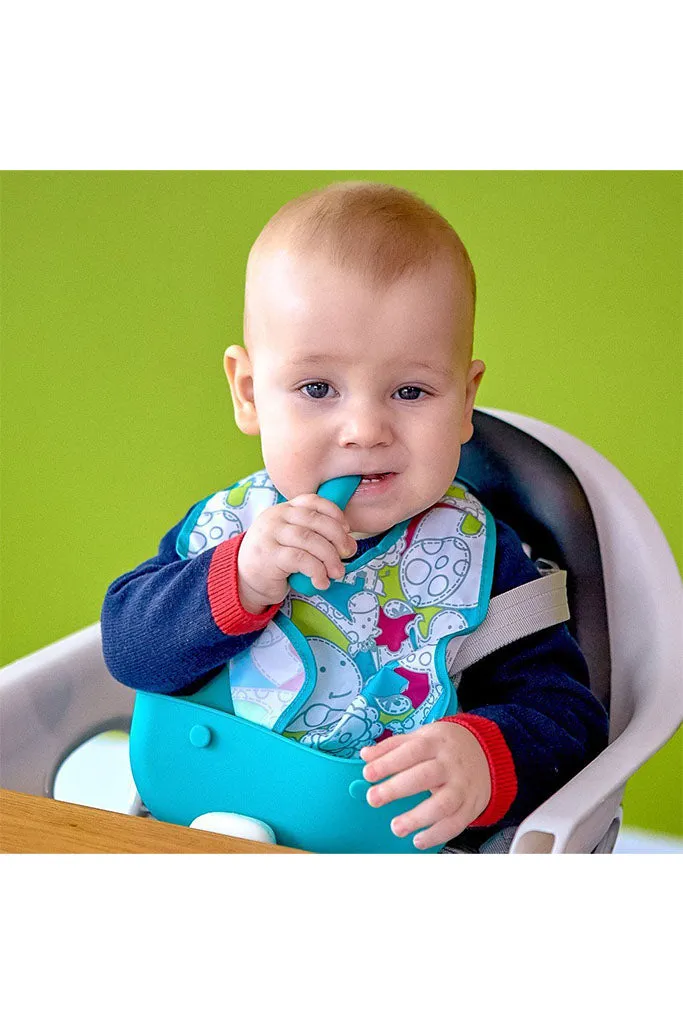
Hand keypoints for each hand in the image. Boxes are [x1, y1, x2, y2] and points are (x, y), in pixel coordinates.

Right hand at [237, 493, 356, 613]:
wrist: (244, 580)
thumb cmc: (275, 560)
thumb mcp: (293, 541)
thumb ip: (316, 536)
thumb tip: (349, 544)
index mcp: (284, 510)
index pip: (312, 501)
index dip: (334, 513)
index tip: (346, 529)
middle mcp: (276, 518)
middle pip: (315, 520)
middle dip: (337, 537)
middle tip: (347, 553)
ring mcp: (270, 535)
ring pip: (310, 540)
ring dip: (330, 557)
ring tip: (338, 572)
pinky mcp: (269, 556)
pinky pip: (301, 560)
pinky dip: (317, 571)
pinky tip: (321, 582)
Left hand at [360, 721, 491, 849]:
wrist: (488, 753)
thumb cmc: (445, 746)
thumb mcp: (422, 736)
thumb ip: (393, 746)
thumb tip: (365, 755)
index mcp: (435, 742)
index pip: (411, 751)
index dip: (388, 762)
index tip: (367, 774)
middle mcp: (450, 764)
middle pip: (425, 776)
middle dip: (397, 789)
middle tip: (373, 799)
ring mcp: (462, 786)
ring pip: (442, 804)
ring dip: (418, 818)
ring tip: (396, 827)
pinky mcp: (471, 806)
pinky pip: (456, 824)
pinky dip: (437, 835)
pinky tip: (418, 840)